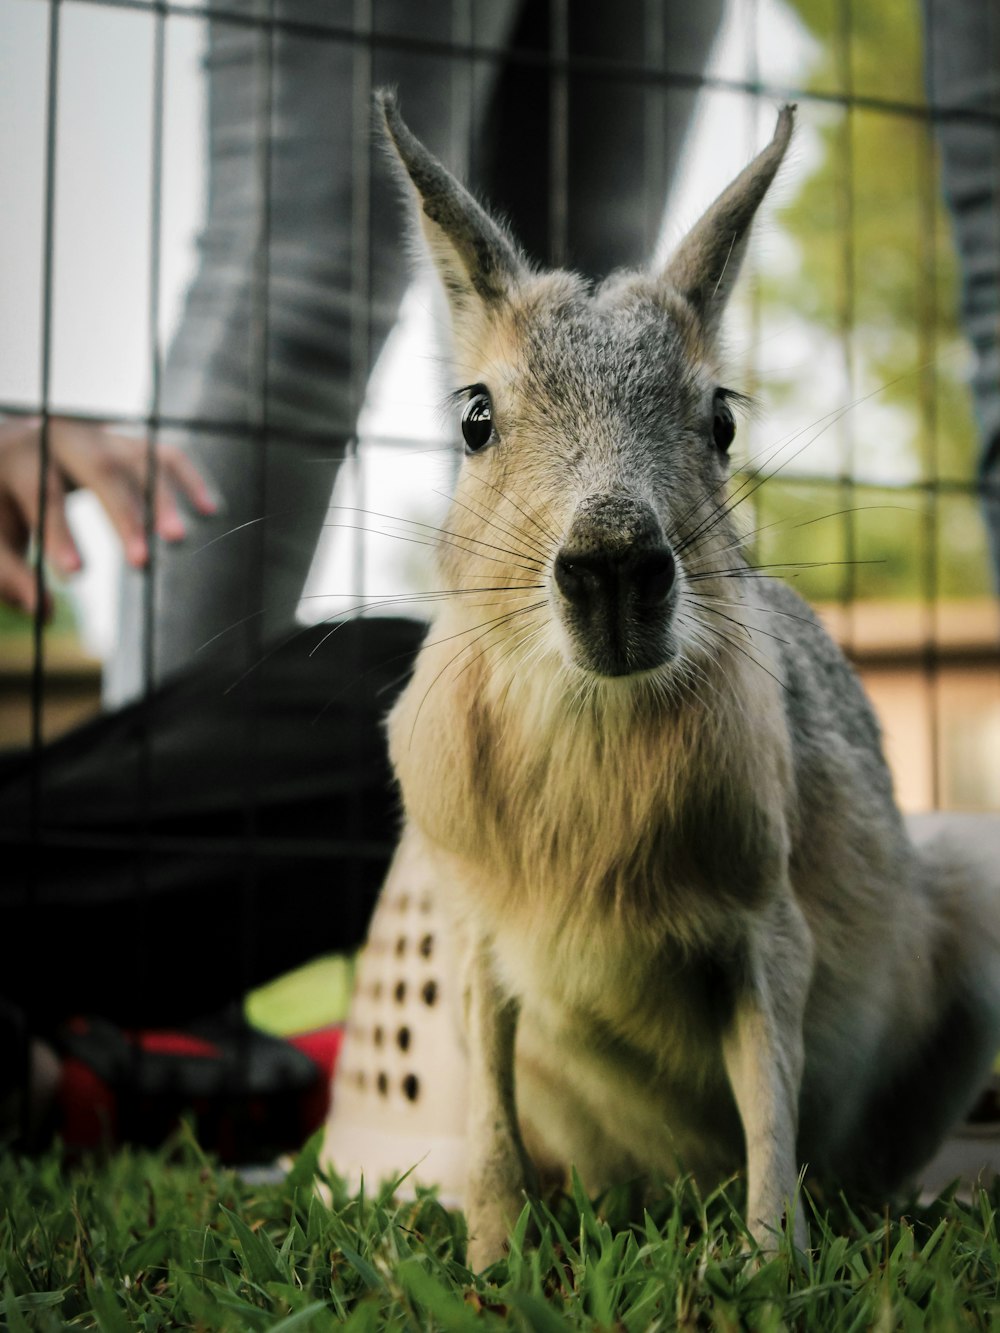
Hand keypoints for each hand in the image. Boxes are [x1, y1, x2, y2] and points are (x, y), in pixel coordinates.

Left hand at [0, 416, 216, 617]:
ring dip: (162, 501)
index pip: (42, 491)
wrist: (12, 453)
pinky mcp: (127, 443)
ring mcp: (100, 436)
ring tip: (178, 539)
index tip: (76, 575)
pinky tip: (210, 510)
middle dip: (123, 517)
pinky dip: (189, 480)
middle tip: (142, 562)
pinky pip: (164, 455)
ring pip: (139, 460)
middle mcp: (63, 437)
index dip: (60, 533)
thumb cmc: (3, 505)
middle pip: (99, 469)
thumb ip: (9, 574)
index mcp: (19, 456)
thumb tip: (42, 610)